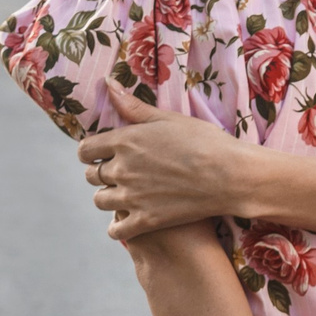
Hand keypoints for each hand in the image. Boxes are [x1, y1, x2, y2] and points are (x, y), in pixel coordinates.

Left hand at [80, 90, 260, 238]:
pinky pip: (116, 230)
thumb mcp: (168, 118)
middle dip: (101, 174)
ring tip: (124, 196)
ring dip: (108, 198)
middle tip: (119, 174)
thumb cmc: (204, 141)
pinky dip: (118, 227)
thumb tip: (107, 84)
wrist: (229, 175)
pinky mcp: (146, 221)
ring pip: (100, 201)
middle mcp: (122, 169)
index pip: (85, 150)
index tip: (101, 154)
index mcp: (125, 141)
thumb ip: (134, 106)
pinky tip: (129, 221)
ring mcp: (132, 197)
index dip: (91, 152)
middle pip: (92, 176)